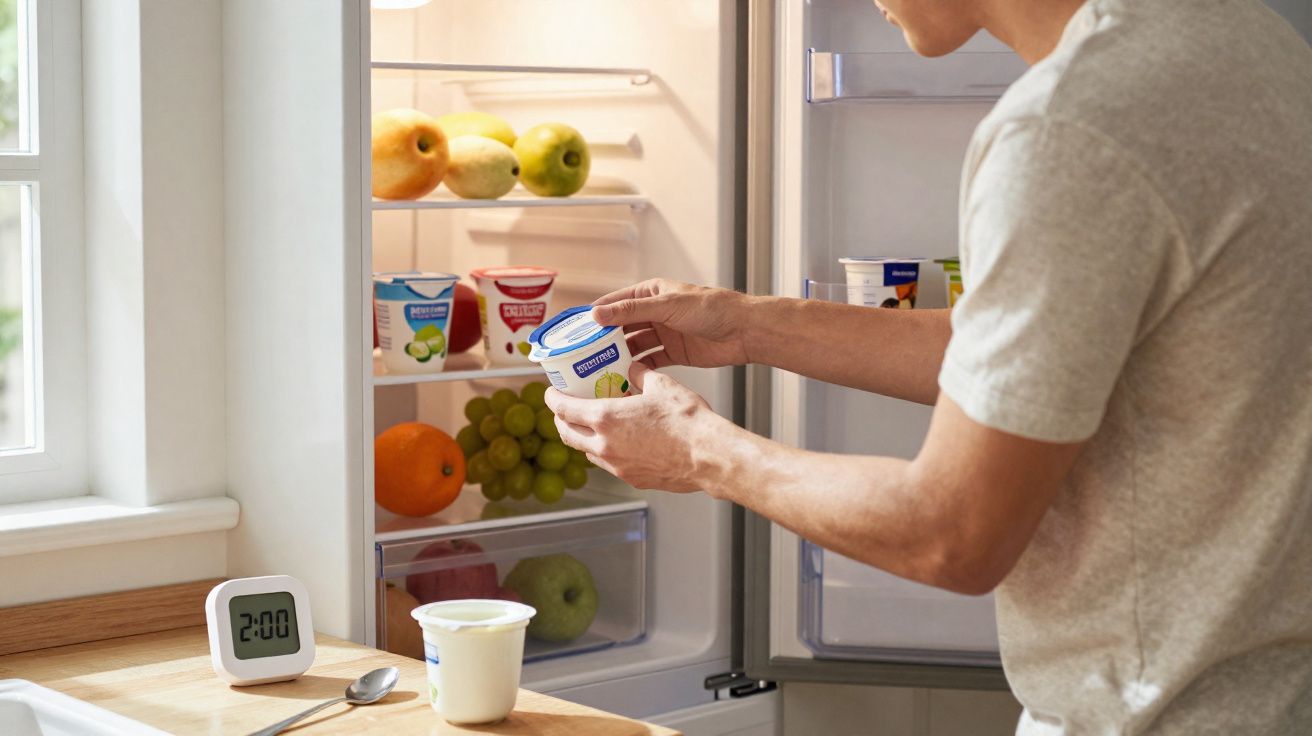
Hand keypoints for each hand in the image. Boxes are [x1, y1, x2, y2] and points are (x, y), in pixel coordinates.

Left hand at [544, 363, 723, 491]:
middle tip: (565, 409)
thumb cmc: (687, 421)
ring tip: (592, 425)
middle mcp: (605, 445)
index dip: (552, 399)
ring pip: (587, 451)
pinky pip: (609, 464)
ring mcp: (617, 466)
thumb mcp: (661, 385)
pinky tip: (620, 441)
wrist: (708, 455)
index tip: (551, 393)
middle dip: (561, 421)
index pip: (564, 409)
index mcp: (606, 418)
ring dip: (583, 438)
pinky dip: (606, 451)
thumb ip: (641, 375)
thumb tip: (633, 370)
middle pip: (567, 434)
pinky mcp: (632, 479)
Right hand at [592, 279, 750, 368]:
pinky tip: (624, 380)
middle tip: (582, 356)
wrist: (744, 331)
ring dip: (618, 358)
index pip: (614, 304)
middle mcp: (654, 313)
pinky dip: (637, 370)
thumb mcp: (666, 306)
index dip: (593, 316)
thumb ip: (631, 311)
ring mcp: (663, 334)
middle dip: (602, 341)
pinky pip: (649, 362)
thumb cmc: (710, 309)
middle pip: (620, 328)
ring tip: (599, 371)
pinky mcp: (673, 354)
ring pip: (633, 346)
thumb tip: (597, 314)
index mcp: (650, 294)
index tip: (572, 330)